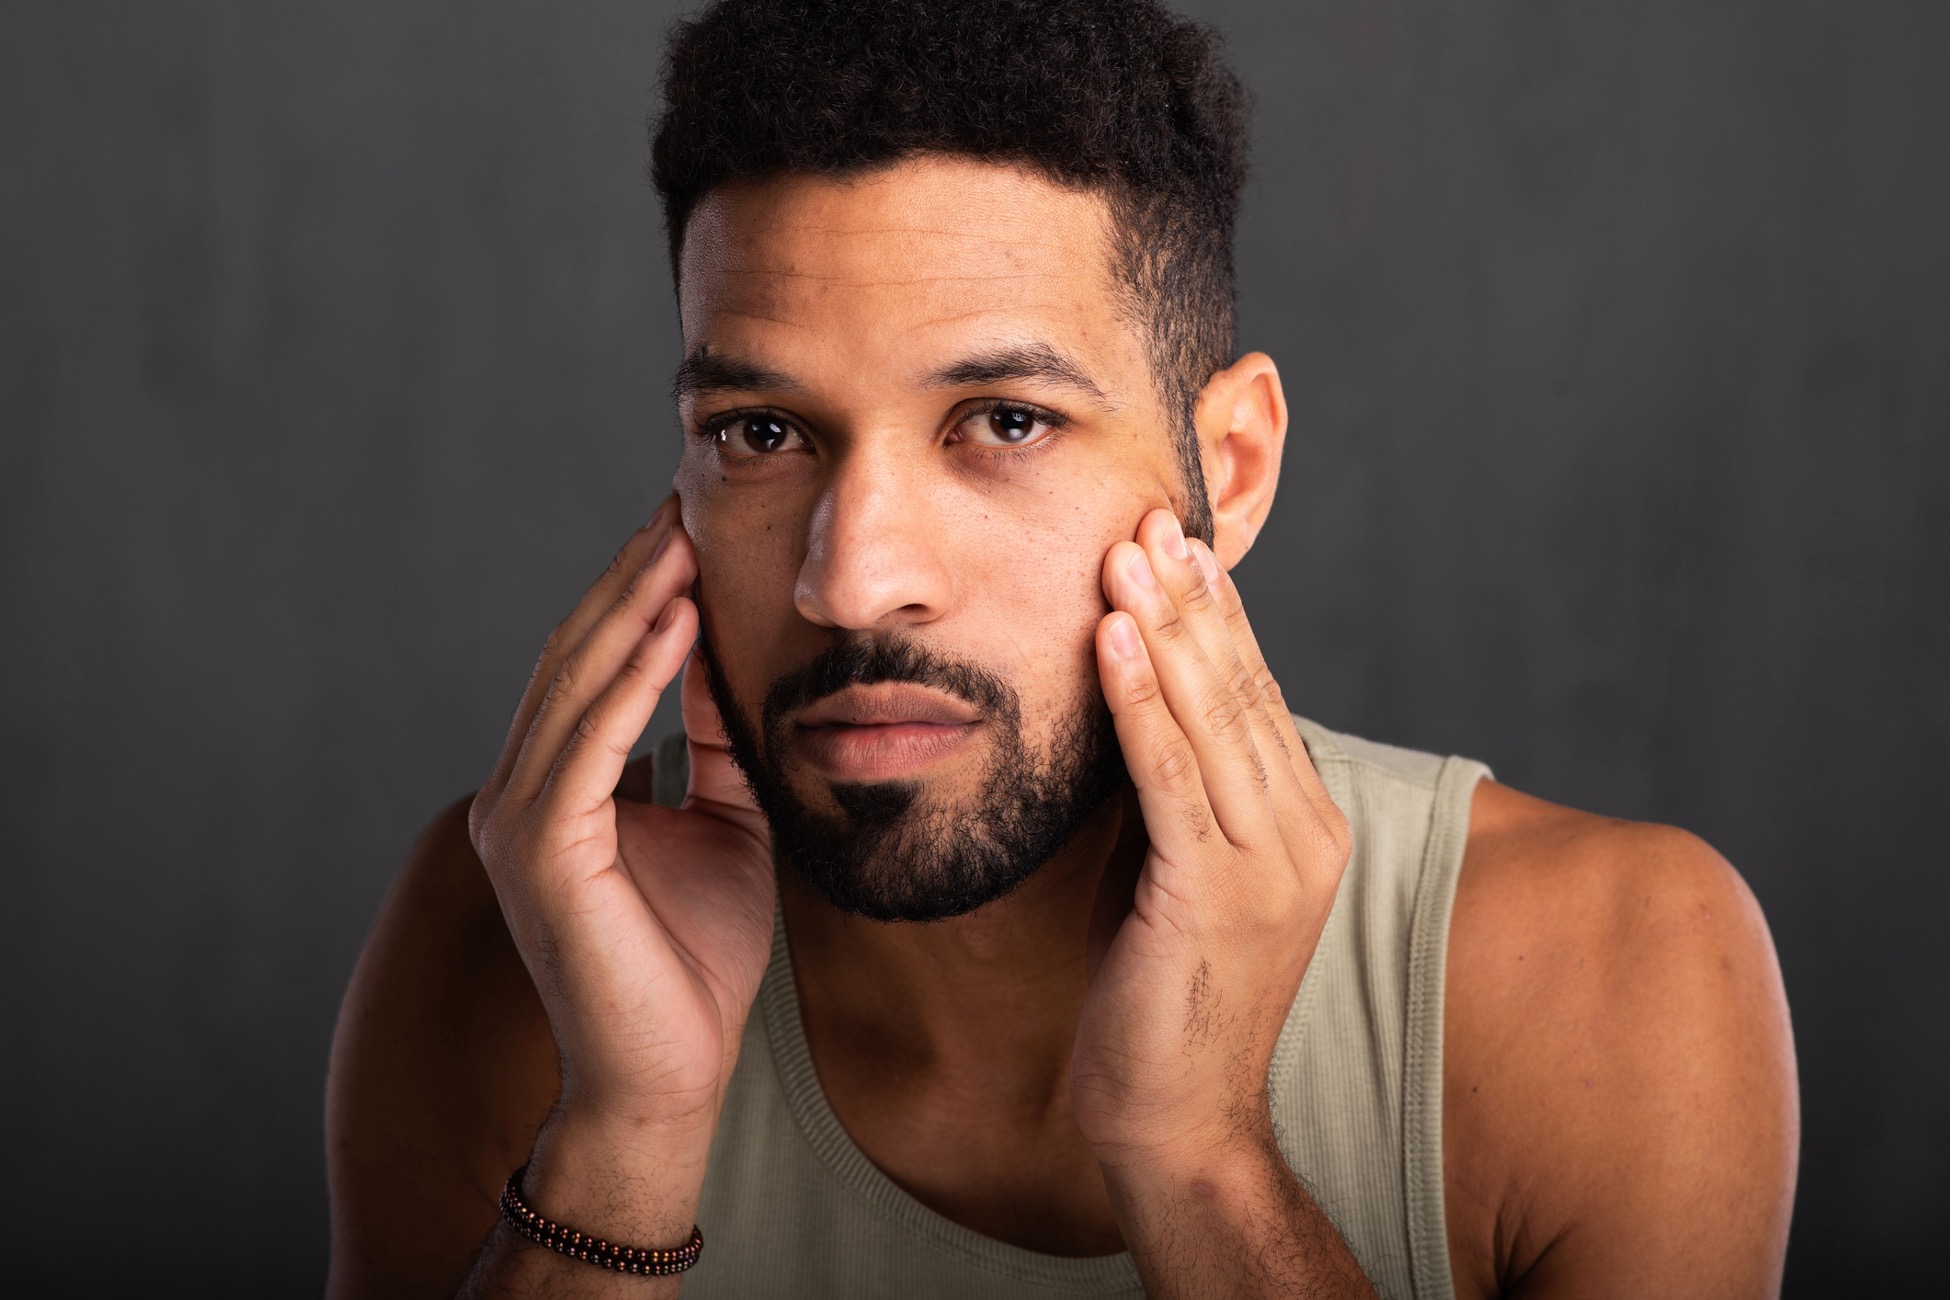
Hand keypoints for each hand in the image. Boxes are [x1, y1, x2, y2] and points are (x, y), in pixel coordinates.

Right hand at [468, 499, 775, 1141]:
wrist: (674, 1071)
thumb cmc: (697, 957)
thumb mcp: (723, 820)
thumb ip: (709, 740)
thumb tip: (718, 654)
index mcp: (555, 786)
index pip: (590, 666)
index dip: (635, 593)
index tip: (685, 525)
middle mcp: (520, 793)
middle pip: (573, 658)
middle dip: (630, 578)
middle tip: (679, 502)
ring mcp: (520, 822)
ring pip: (573, 685)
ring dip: (630, 607)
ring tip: (679, 538)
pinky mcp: (541, 852)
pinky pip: (588, 742)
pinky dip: (631, 676)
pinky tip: (674, 622)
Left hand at [1071, 508, 1351, 1172]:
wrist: (1173, 1117)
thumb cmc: (1160, 994)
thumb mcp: (1176, 872)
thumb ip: (1175, 794)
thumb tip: (1132, 705)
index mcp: (1302, 825)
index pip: (1257, 697)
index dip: (1215, 617)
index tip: (1175, 544)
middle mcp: (1302, 834)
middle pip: (1241, 691)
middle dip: (1191, 600)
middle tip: (1149, 517)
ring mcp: (1270, 866)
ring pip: (1213, 719)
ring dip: (1164, 628)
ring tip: (1127, 552)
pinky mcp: (1217, 894)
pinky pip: (1171, 777)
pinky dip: (1139, 703)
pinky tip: (1112, 640)